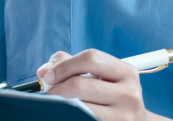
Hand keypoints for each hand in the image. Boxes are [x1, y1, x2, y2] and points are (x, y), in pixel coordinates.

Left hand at [34, 49, 168, 120]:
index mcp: (126, 72)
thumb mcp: (101, 77)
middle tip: (48, 93)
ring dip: (60, 104)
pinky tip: (69, 114)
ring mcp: (122, 116)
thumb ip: (73, 66)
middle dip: (57, 88)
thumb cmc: (112, 98)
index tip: (48, 76)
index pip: (90, 58)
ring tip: (58, 104)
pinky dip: (69, 116)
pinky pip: (82, 119)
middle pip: (79, 85)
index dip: (64, 65)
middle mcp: (129, 93)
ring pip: (78, 107)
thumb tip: (44, 71)